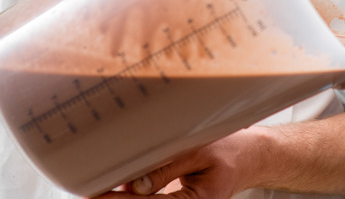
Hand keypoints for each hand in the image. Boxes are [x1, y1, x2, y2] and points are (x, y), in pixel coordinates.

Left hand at [87, 114, 344, 198]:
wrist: (256, 154)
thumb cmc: (235, 149)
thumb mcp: (203, 151)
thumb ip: (168, 167)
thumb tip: (135, 185)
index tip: (94, 195)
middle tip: (89, 192)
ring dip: (122, 196)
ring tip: (95, 189)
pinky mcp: (178, 196)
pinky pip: (152, 197)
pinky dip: (134, 193)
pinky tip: (116, 187)